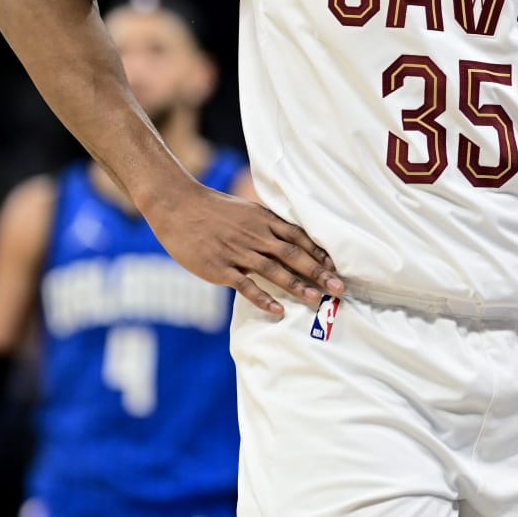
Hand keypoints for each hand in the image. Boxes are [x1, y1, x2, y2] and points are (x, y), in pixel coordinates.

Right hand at [146, 183, 343, 316]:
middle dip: (318, 272)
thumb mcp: (247, 211)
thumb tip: (290, 238)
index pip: (299, 237)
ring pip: (274, 270)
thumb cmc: (213, 209)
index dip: (319, 253)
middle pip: (293, 255)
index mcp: (264, 221)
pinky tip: (278, 310)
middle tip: (339, 288)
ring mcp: (238, 252)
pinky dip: (263, 298)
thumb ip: (268, 224)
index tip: (337, 267)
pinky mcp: (220, 267)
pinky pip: (245, 285)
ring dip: (297, 285)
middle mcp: (256, 236)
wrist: (178, 206)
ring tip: (317, 299)